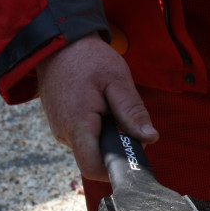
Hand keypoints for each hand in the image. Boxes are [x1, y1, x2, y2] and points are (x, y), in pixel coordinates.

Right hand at [36, 33, 157, 181]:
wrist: (58, 43)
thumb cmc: (88, 59)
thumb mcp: (118, 81)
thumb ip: (133, 112)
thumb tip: (150, 138)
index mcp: (77, 124)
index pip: (93, 167)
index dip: (115, 167)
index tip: (132, 153)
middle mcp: (64, 133)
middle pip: (95, 158)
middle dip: (115, 146)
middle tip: (126, 121)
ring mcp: (59, 129)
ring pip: (90, 147)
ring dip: (106, 135)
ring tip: (110, 108)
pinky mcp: (60, 124)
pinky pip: (83, 136)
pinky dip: (96, 128)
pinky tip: (100, 108)